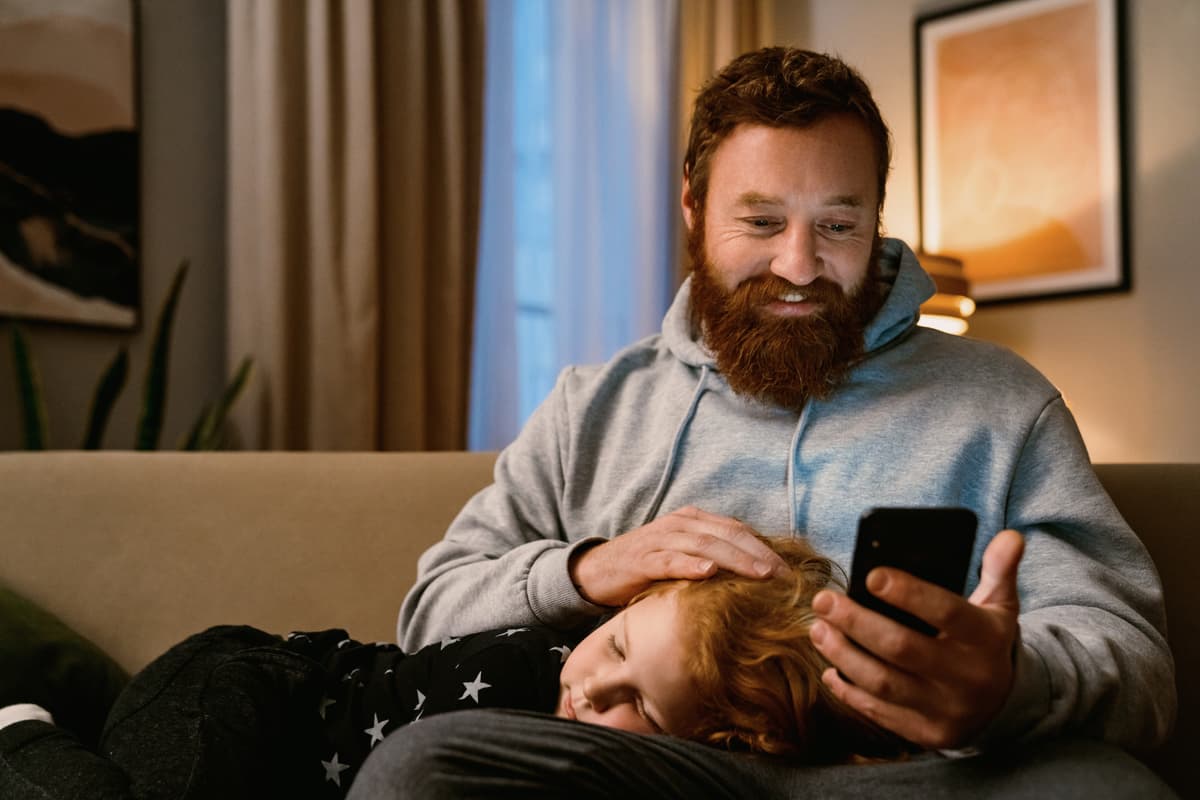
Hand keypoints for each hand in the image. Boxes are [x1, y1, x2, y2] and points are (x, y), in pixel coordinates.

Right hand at [568, 506, 787, 607]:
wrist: (597, 571)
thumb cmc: (647, 569)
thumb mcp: (683, 559)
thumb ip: (713, 561)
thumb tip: (755, 580)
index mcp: (693, 521)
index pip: (737, 529)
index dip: (764, 547)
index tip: (789, 570)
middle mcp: (679, 524)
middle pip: (727, 534)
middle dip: (758, 554)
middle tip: (783, 575)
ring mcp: (660, 540)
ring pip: (705, 544)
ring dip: (735, 559)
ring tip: (760, 574)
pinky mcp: (642, 559)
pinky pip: (669, 560)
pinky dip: (690, 564)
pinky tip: (709, 572)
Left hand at [810, 529, 1024, 748]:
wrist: (1004, 707)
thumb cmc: (987, 643)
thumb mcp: (1000, 607)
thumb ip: (999, 570)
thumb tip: (1010, 535)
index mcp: (984, 638)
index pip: (946, 612)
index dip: (908, 593)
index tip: (870, 575)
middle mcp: (966, 676)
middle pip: (902, 647)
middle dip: (856, 622)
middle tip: (823, 600)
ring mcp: (945, 709)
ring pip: (884, 683)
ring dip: (843, 655)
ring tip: (817, 629)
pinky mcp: (926, 733)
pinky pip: (880, 713)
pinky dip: (850, 692)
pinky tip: (830, 669)